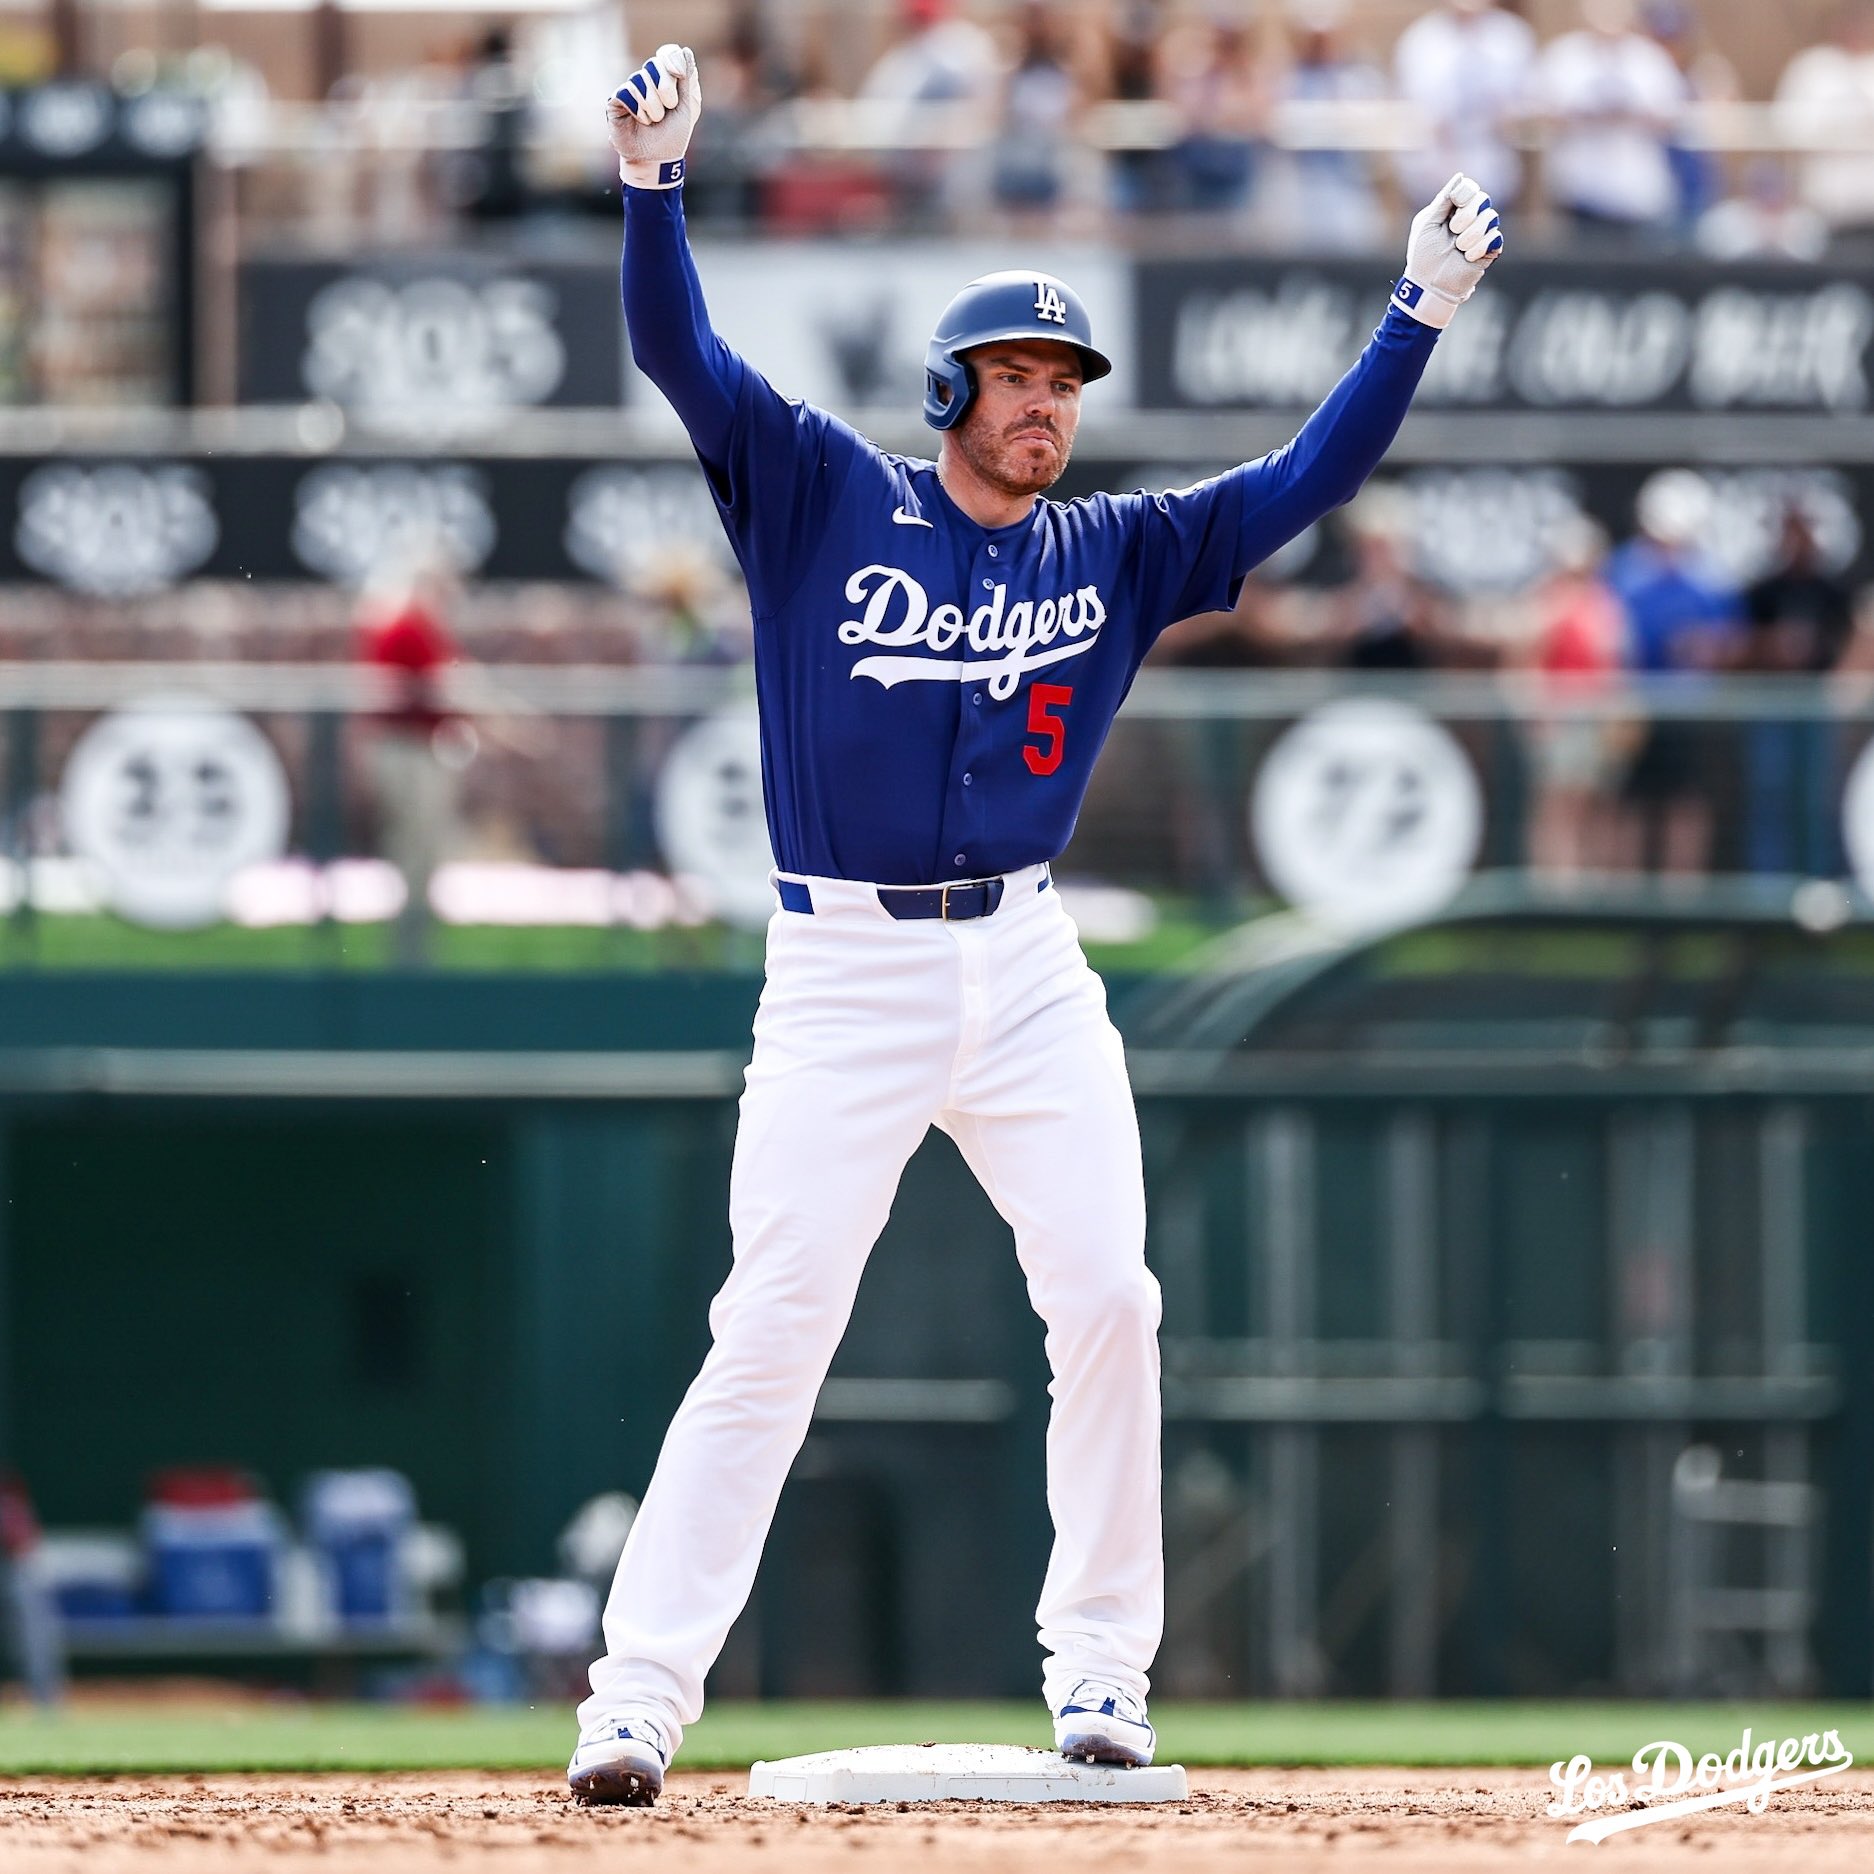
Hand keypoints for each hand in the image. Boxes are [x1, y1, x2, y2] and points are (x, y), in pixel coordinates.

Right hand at [607, 44, 700, 189]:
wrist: (658, 160)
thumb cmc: (674, 136)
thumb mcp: (689, 108)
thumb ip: (688, 80)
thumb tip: (685, 51)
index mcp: (664, 79)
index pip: (665, 54)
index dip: (671, 59)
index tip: (679, 73)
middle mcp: (645, 81)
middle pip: (653, 65)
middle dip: (666, 88)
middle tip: (670, 107)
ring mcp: (629, 90)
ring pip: (639, 80)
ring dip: (653, 105)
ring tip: (654, 121)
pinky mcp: (615, 102)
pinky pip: (625, 93)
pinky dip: (638, 110)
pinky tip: (640, 121)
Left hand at [1393, 173, 1502, 328]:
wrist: (1429, 285)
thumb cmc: (1423, 255)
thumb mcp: (1427, 223)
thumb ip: (1443, 200)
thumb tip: (1460, 176)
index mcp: (1454, 210)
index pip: (1470, 189)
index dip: (1466, 193)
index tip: (1456, 202)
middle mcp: (1470, 218)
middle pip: (1483, 199)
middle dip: (1468, 214)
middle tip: (1454, 230)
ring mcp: (1481, 234)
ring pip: (1491, 218)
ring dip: (1471, 234)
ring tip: (1458, 248)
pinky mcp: (1489, 250)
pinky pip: (1495, 238)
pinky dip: (1480, 247)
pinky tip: (1468, 257)